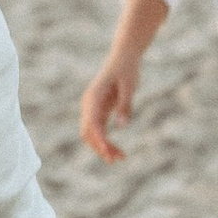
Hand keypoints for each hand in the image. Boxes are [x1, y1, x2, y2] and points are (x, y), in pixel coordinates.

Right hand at [78, 0, 168, 164]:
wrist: (123, 57)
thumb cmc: (127, 70)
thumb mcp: (129, 86)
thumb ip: (125, 106)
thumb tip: (121, 126)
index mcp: (93, 97)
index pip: (92, 124)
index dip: (99, 140)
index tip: (108, 153)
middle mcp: (89, 104)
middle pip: (88, 132)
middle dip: (100, 147)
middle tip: (117, 159)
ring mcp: (92, 108)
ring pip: (92, 134)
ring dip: (103, 147)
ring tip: (120, 158)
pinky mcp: (99, 111)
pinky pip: (99, 130)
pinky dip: (106, 141)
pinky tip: (118, 150)